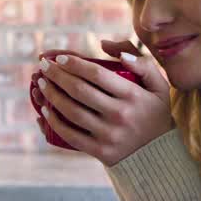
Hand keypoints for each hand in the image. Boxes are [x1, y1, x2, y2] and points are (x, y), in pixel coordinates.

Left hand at [32, 39, 173, 165]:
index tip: (59, 58)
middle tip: (43, 66)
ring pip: (71, 111)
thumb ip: (141, 62)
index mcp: (133, 95)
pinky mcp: (100, 151)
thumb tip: (106, 45)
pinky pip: (70, 135)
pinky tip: (44, 110)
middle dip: (56, 75)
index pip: (96, 74)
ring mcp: (109, 134)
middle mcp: (120, 114)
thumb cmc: (154, 114)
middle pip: (79, 90)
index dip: (74, 63)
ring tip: (41, 83)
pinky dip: (54, 122)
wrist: (159, 155)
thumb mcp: (159, 86)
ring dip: (51, 95)